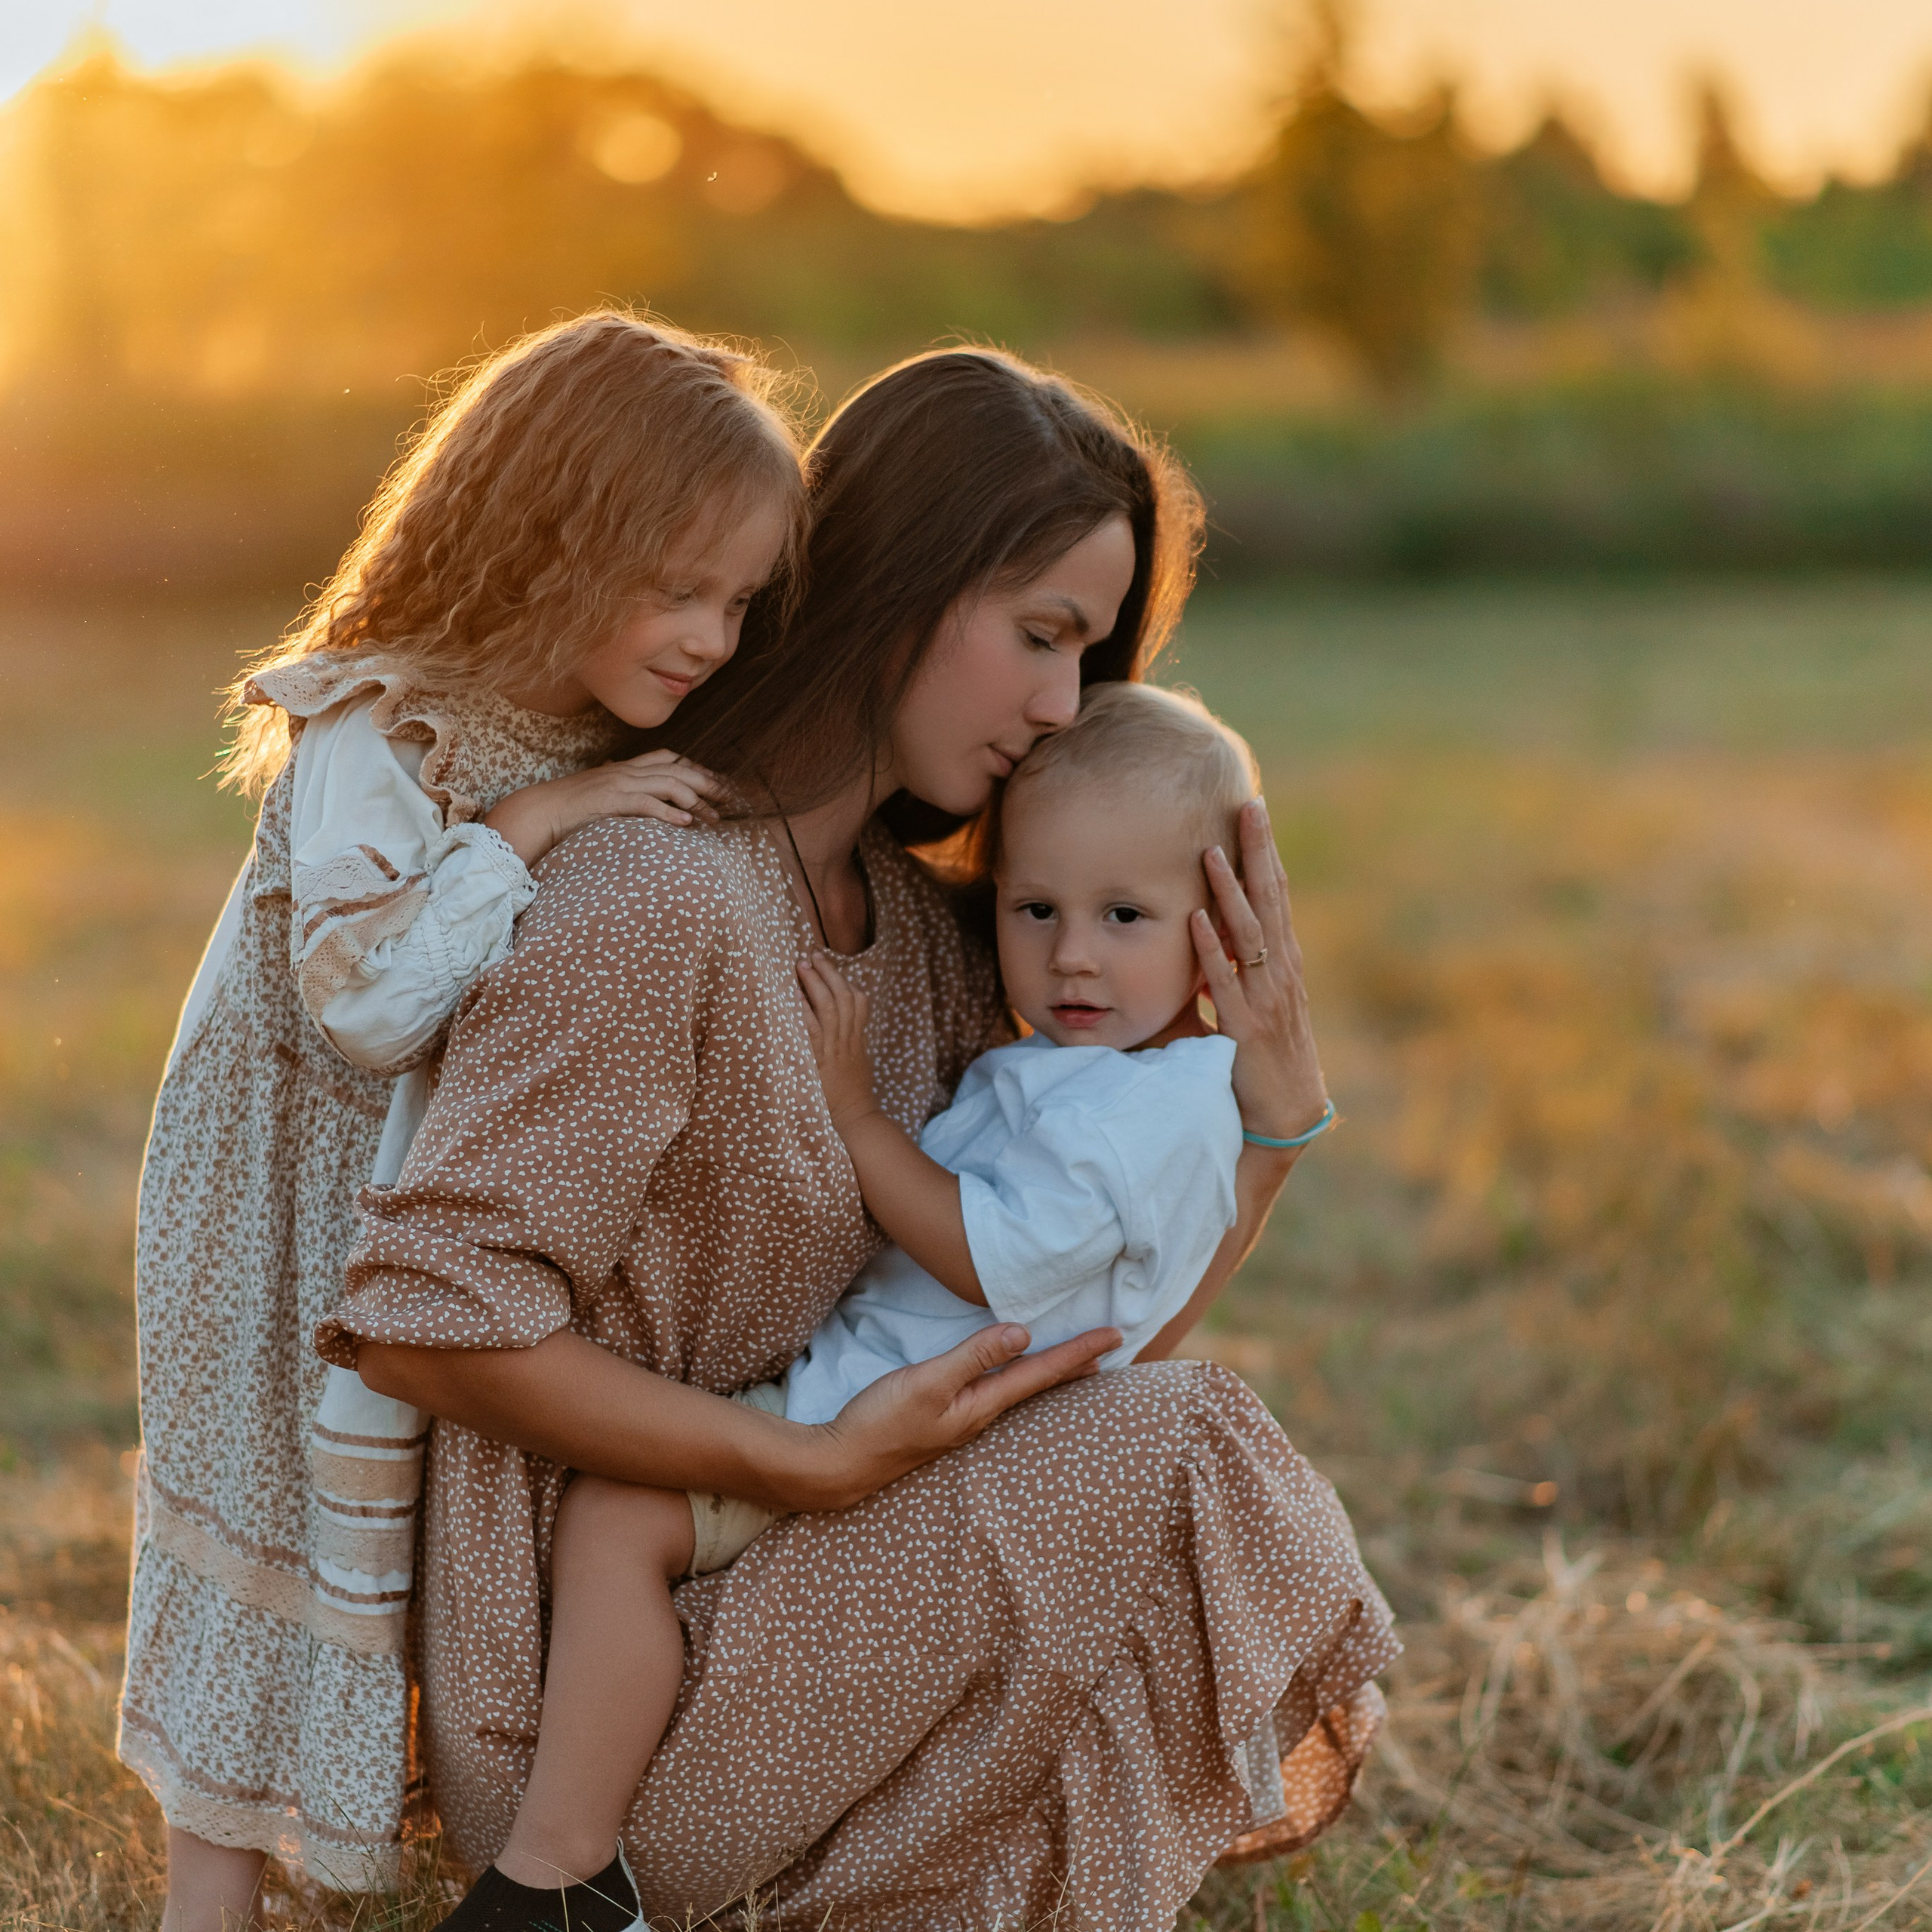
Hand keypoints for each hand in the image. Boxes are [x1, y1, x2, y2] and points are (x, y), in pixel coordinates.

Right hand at [482, 751, 723, 867]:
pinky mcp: (610, 801)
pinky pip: (646, 804)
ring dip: (695, 801)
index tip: (715, 783)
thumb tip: (638, 800)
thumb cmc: (570, 808)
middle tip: (728, 799)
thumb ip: (621, 791)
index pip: (668, 758)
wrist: (539, 811)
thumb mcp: (601, 794)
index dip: (695, 768)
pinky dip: (669, 813)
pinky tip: (686, 824)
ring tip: (714, 818)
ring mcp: (618, 785)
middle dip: (707, 783)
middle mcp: (626, 772)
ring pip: (668, 785)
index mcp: (625, 768)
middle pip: (677, 770)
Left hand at [796, 951, 879, 1130]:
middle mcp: (848, 1041)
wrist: (856, 1119)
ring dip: (816, 984)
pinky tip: (795, 997)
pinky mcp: (820, 1062)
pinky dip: (805, 1011)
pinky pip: (813, 1031)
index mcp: (857, 1040)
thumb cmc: (851, 1095)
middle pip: (845, 997)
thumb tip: (840, 1030)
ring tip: (802, 966)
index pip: (860, 1003)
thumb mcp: (857, 1065)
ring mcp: (835, 1050)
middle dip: (829, 974)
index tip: (830, 968)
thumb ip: (849, 1045)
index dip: (846, 982)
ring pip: (831, 1008)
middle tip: (812, 956)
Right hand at [797, 1321, 1122, 1509]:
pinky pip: (996, 1394)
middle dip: (1076, 1364)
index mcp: (982, 1406)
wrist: (840, 1463)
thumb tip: (1023, 1333)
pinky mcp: (943, 1418)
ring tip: (1079, 1361)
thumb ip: (974, 1357)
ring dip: (1051, 1373)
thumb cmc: (881, 1421)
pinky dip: (1018, 1378)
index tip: (1116, 1334)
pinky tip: (1014, 1377)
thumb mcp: (928, 1382)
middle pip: (1039, 1385)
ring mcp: (962, 1421)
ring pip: (1019, 1390)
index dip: (1079, 1352)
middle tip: (1113, 1345)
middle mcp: (980, 1416)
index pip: (1041, 1373)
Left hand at [1188, 797, 1328, 1144]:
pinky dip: (1209, 948)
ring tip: (1211, 850)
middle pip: (1269, 901)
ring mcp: (1265, 999)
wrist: (1283, 1116)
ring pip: (1247, 934)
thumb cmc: (1262, 1059)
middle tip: (1249, 806)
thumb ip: (1232, 969)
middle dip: (1258, 853)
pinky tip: (1196, 918)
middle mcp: (1280, 973)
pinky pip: (1223, 981)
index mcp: (1283, 963)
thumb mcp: (1253, 1003)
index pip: (1276, 897)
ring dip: (1228, 891)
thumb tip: (1205, 931)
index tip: (1255, 812)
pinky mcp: (1244, 1027)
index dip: (1266, 854)